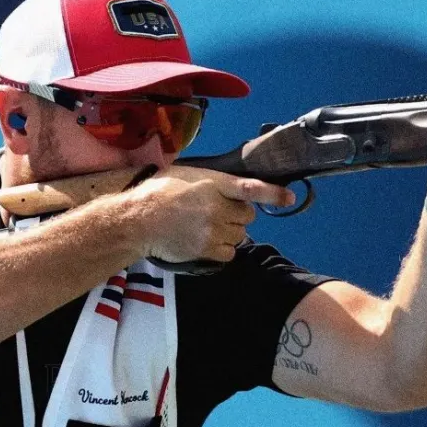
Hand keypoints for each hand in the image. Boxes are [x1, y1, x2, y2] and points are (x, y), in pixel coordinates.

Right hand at [125, 166, 295, 262]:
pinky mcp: (207, 249)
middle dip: (237, 214)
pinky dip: (223, 248)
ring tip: (206, 227)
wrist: (138, 220)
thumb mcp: (187, 175)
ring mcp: (213, 230)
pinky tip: (206, 241)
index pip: (250, 188)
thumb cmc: (158, 192)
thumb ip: (212, 181)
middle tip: (216, 212)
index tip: (289, 197)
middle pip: (247, 215)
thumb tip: (230, 187)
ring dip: (229, 232)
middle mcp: (217, 206)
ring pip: (240, 234)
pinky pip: (230, 252)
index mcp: (213, 183)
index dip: (273, 194)